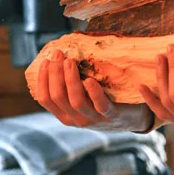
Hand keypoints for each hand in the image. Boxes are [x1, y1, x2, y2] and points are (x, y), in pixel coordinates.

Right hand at [32, 49, 153, 130]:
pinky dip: (93, 92)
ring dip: (70, 80)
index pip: (45, 99)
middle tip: (59, 54)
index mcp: (65, 116)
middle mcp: (76, 120)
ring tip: (70, 62)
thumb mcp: (81, 99)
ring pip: (76, 102)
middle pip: (58, 97)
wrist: (131, 120)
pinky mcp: (111, 115)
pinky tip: (89, 80)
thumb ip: (69, 88)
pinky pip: (100, 105)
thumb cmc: (102, 103)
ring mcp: (94, 119)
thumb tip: (56, 61)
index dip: (43, 79)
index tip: (46, 61)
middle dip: (55, 74)